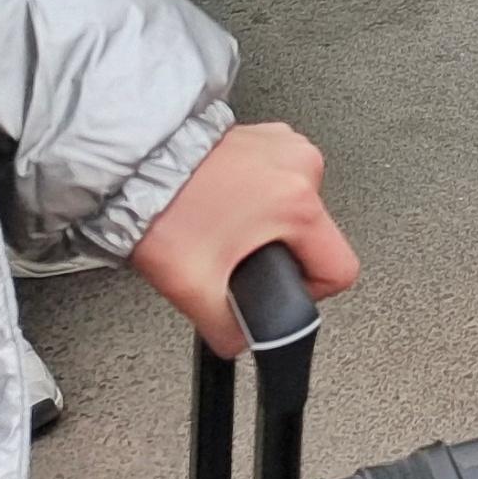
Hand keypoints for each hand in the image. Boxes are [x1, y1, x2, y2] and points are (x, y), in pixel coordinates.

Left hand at [128, 121, 358, 357]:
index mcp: (296, 204)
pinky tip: (226, 201)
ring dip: (271, 222)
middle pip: (317, 237)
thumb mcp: (192, 289)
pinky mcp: (268, 136)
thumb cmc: (163, 210)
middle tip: (237, 256)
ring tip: (227, 225)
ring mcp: (285, 145)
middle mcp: (300, 166)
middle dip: (281, 254)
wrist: (136, 164)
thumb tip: (241, 342)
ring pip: (299, 205)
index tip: (280, 289)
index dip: (312, 293)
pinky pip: (281, 178)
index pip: (341, 269)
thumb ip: (227, 330)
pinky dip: (260, 194)